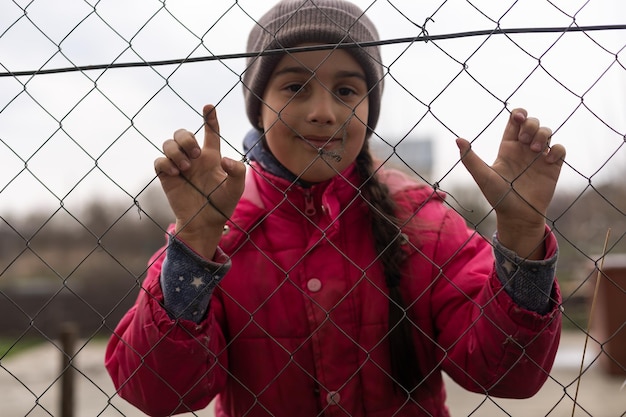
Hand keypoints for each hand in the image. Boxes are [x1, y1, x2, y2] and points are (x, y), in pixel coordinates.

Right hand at [154, 104, 245, 257]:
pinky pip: (159, 160)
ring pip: (168, 143)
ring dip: (176, 151)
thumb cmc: (222, 205)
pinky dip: (166, 163)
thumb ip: (237, 170)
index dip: (210, 118)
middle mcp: (193, 158)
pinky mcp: (167, 177)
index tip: (208, 106)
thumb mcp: (236, 187)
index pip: (210, 133)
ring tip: (186, 168)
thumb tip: (223, 159)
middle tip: (195, 154)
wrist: (205, 222)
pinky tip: (176, 173)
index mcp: (211, 157)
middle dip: (186, 138)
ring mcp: (179, 166)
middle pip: (183, 133)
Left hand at [456, 108, 565, 258]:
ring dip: (543, 135)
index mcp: (508, 147)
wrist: (517, 215)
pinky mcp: (552, 166)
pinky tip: (548, 160)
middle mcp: (524, 149)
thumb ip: (470, 158)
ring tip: (534, 150)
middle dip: (531, 124)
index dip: (519, 114)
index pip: (515, 121)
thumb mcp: (482, 176)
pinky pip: (560, 149)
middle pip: (532, 122)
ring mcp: (539, 157)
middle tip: (524, 141)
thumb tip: (458, 139)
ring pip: (547, 132)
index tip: (518, 118)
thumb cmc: (497, 197)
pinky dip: (557, 149)